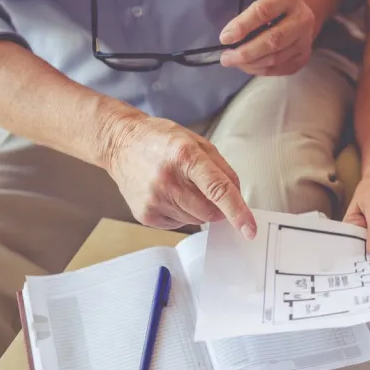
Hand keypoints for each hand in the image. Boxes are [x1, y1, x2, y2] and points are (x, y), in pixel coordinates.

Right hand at [106, 116, 256, 238]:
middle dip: (217, 206)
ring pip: (196, 220)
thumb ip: (223, 170)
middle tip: (203, 188)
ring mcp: (154, 199)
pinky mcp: (145, 215)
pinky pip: (179, 224)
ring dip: (197, 209)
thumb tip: (238, 198)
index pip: (218, 189)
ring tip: (180, 186)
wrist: (121, 143)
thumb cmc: (161, 140)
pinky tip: (168, 194)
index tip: (249, 229)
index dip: (237, 211)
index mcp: (185, 156)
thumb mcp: (198, 142)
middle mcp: (168, 179)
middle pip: (210, 212)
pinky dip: (181, 213)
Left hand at [218, 0, 315, 75]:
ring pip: (275, 58)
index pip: (263, 12)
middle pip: (273, 40)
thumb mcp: (263, 2)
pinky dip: (260, 70)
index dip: (242, 26)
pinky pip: (279, 69)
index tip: (225, 38)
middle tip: (226, 58)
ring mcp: (305, 40)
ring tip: (234, 62)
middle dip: (246, 52)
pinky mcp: (304, 57)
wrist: (300, 16)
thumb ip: (247, 18)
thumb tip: (228, 38)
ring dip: (250, 64)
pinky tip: (248, 66)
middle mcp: (302, 19)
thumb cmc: (274, 10)